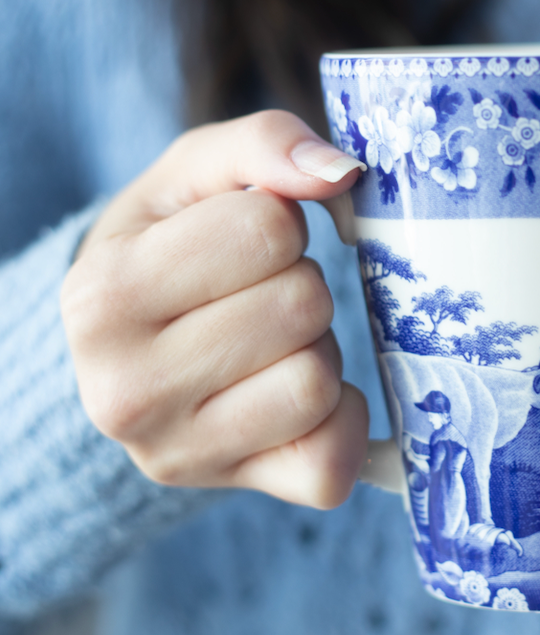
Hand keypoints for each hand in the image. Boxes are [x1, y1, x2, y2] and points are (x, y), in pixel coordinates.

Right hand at [62, 111, 368, 508]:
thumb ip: (264, 145)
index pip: (266, 229)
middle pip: (301, 305)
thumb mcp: (195, 174)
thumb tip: (342, 174)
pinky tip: (297, 394)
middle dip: (299, 285)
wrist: (132, 345)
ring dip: (318, 348)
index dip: (277, 221)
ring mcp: (176, 453)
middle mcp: (124, 390)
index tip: (240, 239)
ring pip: (318, 381)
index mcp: (102, 294)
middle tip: (257, 295)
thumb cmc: (170, 244)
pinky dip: (341, 419)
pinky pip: (332, 461)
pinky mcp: (235, 490)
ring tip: (270, 343)